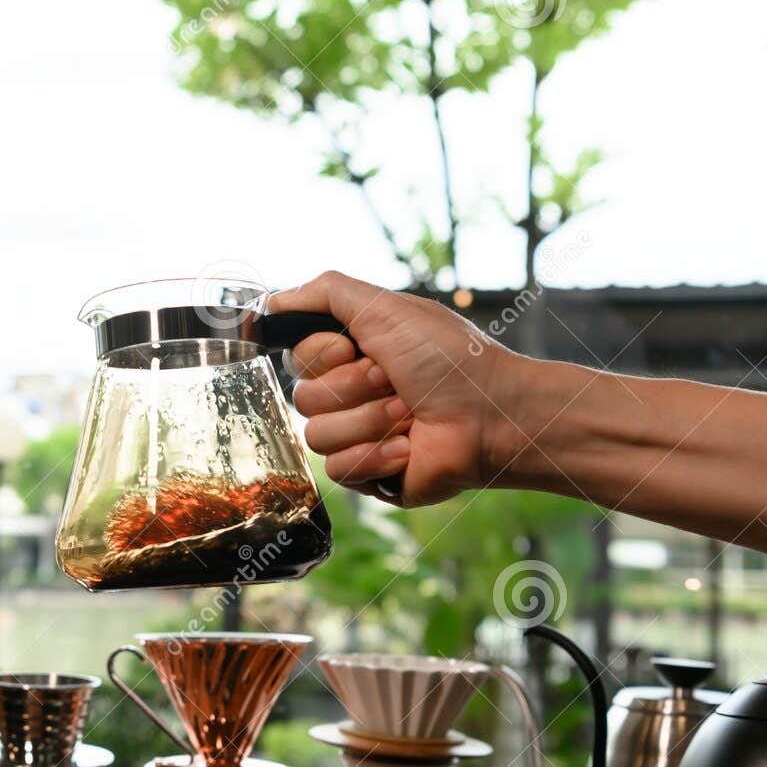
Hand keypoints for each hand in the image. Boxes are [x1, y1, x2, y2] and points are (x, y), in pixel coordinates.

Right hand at [269, 271, 529, 504]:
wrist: (492, 415)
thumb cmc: (452, 360)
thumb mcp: (388, 307)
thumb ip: (328, 292)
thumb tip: (274, 300)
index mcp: (354, 354)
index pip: (298, 358)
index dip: (324, 355)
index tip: (358, 349)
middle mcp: (352, 394)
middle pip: (303, 398)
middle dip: (353, 389)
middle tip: (396, 383)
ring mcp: (359, 436)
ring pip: (317, 436)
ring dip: (369, 422)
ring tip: (409, 416)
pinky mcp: (369, 474)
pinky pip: (338, 470)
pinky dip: (377, 454)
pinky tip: (408, 447)